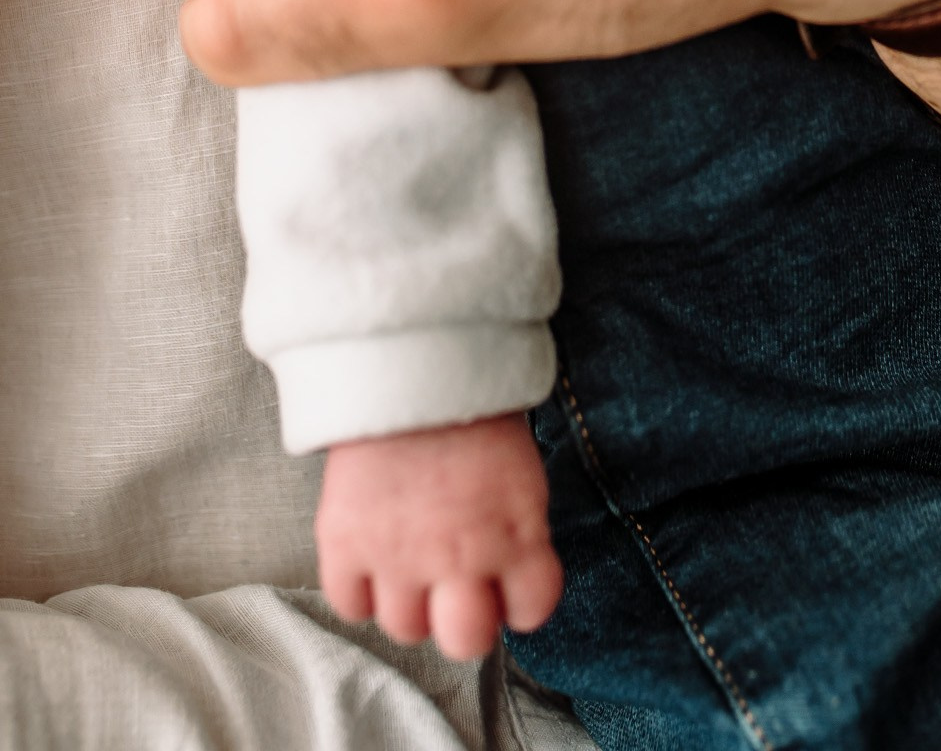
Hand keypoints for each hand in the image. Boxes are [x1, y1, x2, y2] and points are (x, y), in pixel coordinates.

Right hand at [316, 414, 562, 659]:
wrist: (408, 359)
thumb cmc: (472, 403)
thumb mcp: (519, 468)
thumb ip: (517, 529)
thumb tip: (509, 572)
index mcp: (517, 533)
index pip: (533, 609)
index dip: (519, 600)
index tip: (505, 584)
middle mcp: (462, 557)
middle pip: (466, 641)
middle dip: (461, 621)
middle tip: (451, 590)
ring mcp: (399, 556)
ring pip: (404, 627)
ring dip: (407, 601)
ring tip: (406, 561)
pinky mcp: (345, 544)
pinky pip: (348, 603)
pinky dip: (357, 588)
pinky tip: (368, 556)